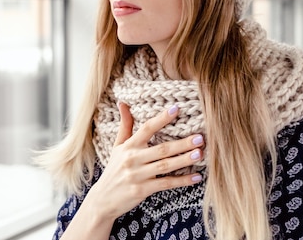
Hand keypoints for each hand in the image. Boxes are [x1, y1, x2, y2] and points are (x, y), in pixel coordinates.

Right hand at [88, 103, 203, 219]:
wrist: (103, 199)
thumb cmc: (113, 170)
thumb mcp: (117, 146)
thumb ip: (124, 125)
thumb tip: (123, 103)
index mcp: (128, 146)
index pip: (146, 128)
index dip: (161, 118)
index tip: (176, 109)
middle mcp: (132, 159)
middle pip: (161, 149)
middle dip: (182, 143)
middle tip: (200, 138)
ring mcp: (137, 175)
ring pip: (165, 166)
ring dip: (184, 160)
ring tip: (200, 153)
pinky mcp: (142, 190)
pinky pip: (165, 183)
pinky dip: (181, 181)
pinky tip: (196, 177)